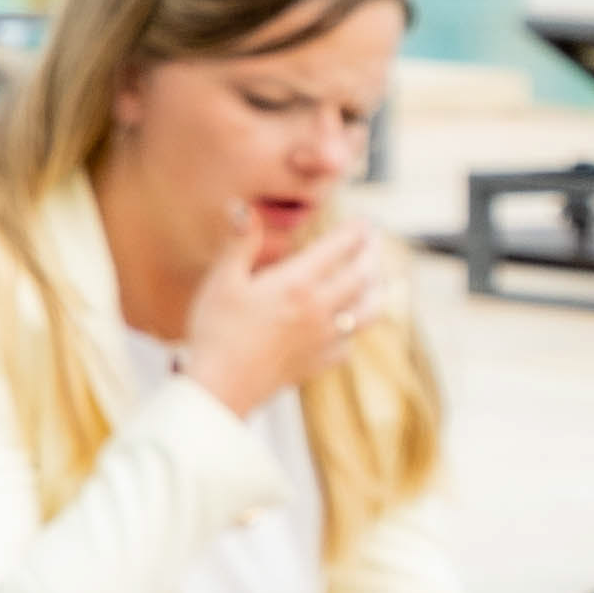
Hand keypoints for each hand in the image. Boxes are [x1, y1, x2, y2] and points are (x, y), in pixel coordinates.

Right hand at [178, 212, 392, 417]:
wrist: (223, 386)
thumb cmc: (216, 331)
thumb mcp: (222, 281)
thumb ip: (240, 243)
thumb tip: (242, 207)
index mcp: (298, 284)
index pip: (338, 249)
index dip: (355, 231)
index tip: (365, 220)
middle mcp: (321, 309)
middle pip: (362, 275)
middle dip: (372, 253)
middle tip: (375, 240)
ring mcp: (326, 338)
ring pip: (368, 309)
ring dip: (377, 288)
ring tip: (377, 277)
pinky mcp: (322, 361)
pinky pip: (350, 339)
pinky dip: (355, 325)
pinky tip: (348, 322)